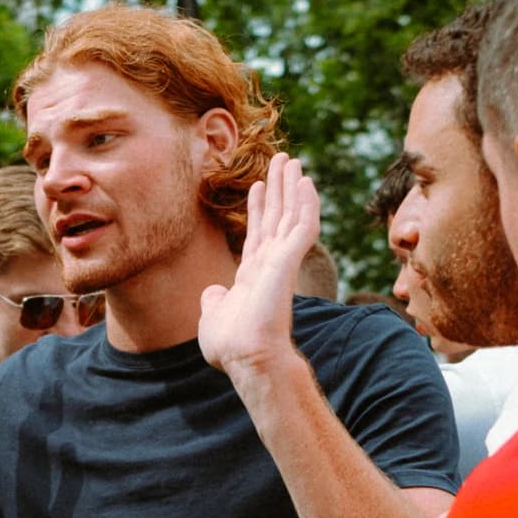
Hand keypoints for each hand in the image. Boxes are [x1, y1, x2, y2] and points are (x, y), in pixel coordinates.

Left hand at [198, 153, 320, 378]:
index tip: (257, 184)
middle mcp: (270, 264)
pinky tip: (305, 181)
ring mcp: (281, 261)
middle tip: (283, 160)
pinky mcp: (288, 261)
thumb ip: (214, 301)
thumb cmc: (231, 346)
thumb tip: (212, 292)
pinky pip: (302, 225)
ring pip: (291, 215)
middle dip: (280, 188)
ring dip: (293, 187)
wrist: (246, 358)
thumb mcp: (213, 317)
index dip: (258, 207)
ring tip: (293, 161)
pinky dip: (305, 203)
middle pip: (277, 217)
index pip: (258, 232)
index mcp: (252, 274)